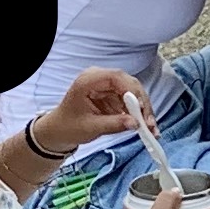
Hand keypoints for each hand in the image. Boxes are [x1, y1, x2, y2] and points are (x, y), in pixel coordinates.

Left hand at [30, 69, 144, 158]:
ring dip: (143, 110)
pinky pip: (131, 102)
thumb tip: (135, 124)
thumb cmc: (68, 126)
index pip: (116, 77)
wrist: (59, 131)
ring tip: (150, 128)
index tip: (141, 109)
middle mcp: (100, 79)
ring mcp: (108, 86)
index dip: (132, 91)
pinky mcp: (113, 95)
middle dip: (142, 103)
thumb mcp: (90, 127)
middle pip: (129, 84)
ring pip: (134, 93)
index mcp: (88, 80)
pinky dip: (138, 114)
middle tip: (149, 123)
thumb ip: (113, 124)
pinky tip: (144, 126)